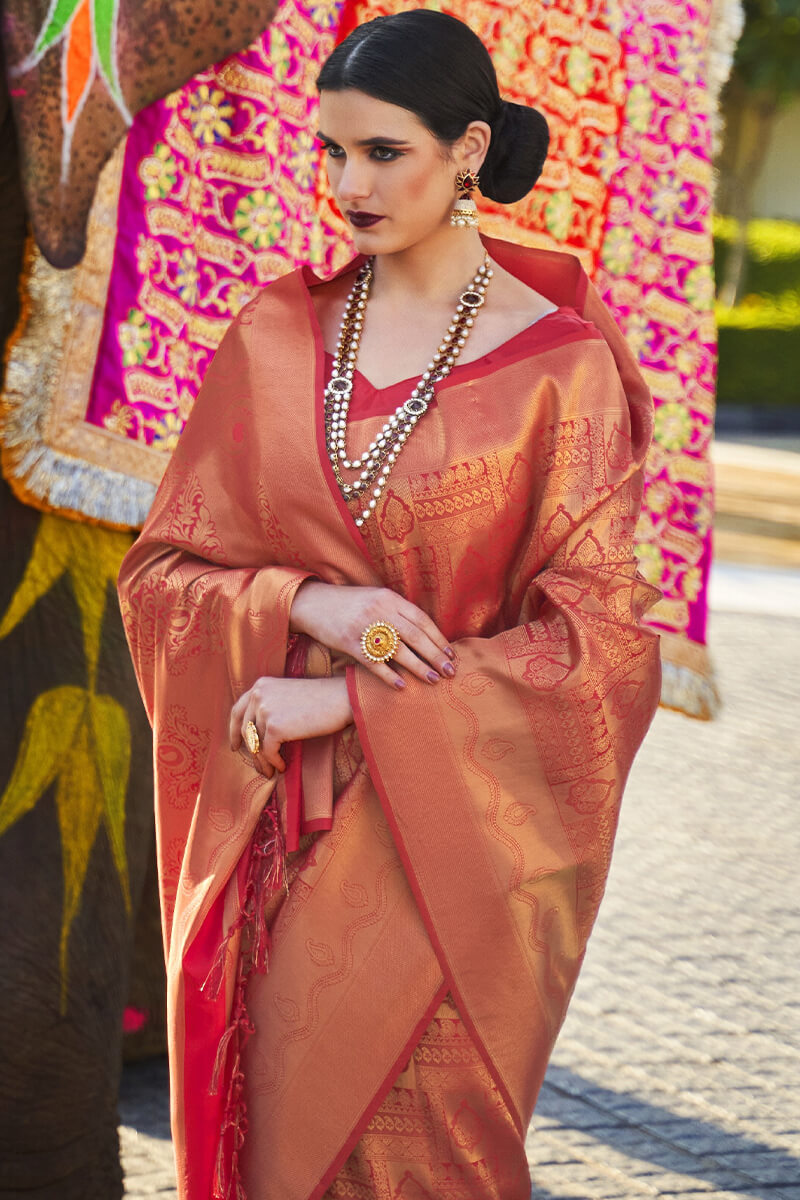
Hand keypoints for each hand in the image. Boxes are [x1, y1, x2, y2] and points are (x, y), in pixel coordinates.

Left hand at [230, 676, 352, 777]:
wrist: (343, 698)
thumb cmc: (322, 699)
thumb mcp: (288, 695)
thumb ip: (271, 706)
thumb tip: (258, 734)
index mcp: (260, 685)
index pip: (237, 711)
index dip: (234, 731)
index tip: (235, 746)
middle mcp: (258, 695)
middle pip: (245, 731)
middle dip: (250, 752)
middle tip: (258, 766)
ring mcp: (265, 710)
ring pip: (255, 744)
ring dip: (263, 762)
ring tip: (271, 772)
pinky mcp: (275, 727)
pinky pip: (268, 752)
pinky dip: (275, 762)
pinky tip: (283, 767)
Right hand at [289, 581, 455, 689]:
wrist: (312, 602)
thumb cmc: (348, 604)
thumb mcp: (375, 599)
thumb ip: (397, 612)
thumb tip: (424, 632)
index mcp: (389, 598)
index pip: (422, 620)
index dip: (438, 638)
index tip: (451, 654)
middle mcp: (380, 610)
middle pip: (415, 636)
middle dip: (435, 655)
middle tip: (450, 672)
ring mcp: (364, 626)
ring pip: (398, 650)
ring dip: (418, 667)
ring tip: (433, 680)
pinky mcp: (349, 642)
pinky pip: (374, 662)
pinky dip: (389, 675)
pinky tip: (402, 686)